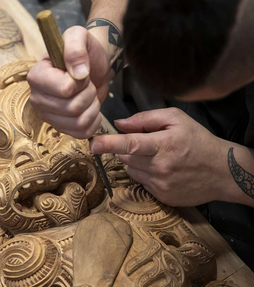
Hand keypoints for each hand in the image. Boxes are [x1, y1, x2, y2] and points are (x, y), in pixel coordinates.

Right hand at [27, 26, 110, 138]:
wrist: (94, 66)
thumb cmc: (85, 51)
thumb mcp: (80, 36)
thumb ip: (75, 48)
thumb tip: (78, 74)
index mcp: (36, 76)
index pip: (64, 89)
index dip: (80, 82)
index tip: (80, 71)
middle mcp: (37, 98)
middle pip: (72, 108)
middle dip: (88, 94)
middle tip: (87, 83)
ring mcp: (47, 115)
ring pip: (78, 122)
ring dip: (92, 107)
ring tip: (88, 94)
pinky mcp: (60, 127)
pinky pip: (81, 133)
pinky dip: (93, 121)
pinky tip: (90, 108)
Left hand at [90, 108, 229, 206]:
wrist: (222, 172)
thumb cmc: (197, 140)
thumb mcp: (176, 119)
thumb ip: (145, 119)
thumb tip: (119, 124)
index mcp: (164, 144)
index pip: (131, 144)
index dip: (109, 143)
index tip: (93, 144)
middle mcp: (160, 167)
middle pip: (125, 157)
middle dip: (127, 149)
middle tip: (144, 143)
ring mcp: (160, 184)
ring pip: (130, 170)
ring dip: (135, 161)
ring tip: (156, 156)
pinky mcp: (161, 197)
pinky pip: (140, 182)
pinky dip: (144, 173)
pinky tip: (161, 169)